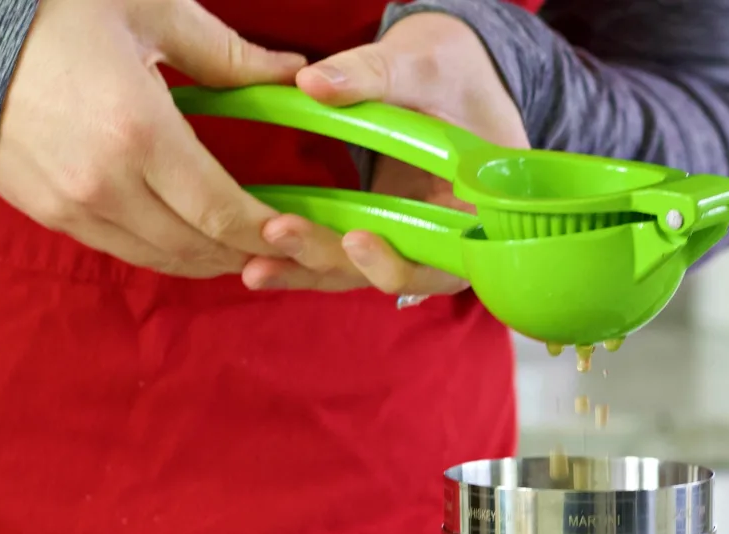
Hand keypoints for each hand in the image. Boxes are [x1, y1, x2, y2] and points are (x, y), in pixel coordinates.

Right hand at [0, 0, 305, 276]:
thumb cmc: (54, 6)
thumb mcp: (151, 11)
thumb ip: (229, 56)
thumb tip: (291, 74)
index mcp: (139, 133)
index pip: (222, 212)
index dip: (266, 234)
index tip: (296, 236)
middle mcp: (106, 185)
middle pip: (197, 248)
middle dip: (246, 255)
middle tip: (279, 251)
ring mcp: (73, 207)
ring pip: (161, 260)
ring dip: (207, 261)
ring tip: (240, 250)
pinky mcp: (49, 214)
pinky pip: (123, 251)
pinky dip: (164, 253)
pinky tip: (187, 239)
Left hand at [241, 12, 527, 296]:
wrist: (445, 78)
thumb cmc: (451, 72)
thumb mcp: (422, 64)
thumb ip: (374, 75)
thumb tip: (313, 84)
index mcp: (475, 215)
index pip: (443, 266)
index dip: (399, 263)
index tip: (356, 238)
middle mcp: (438, 242)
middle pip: (385, 274)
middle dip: (331, 261)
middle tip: (280, 234)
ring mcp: (399, 243)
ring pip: (352, 273)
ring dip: (303, 271)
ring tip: (255, 267)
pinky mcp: (367, 235)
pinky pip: (332, 255)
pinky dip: (296, 259)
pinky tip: (253, 262)